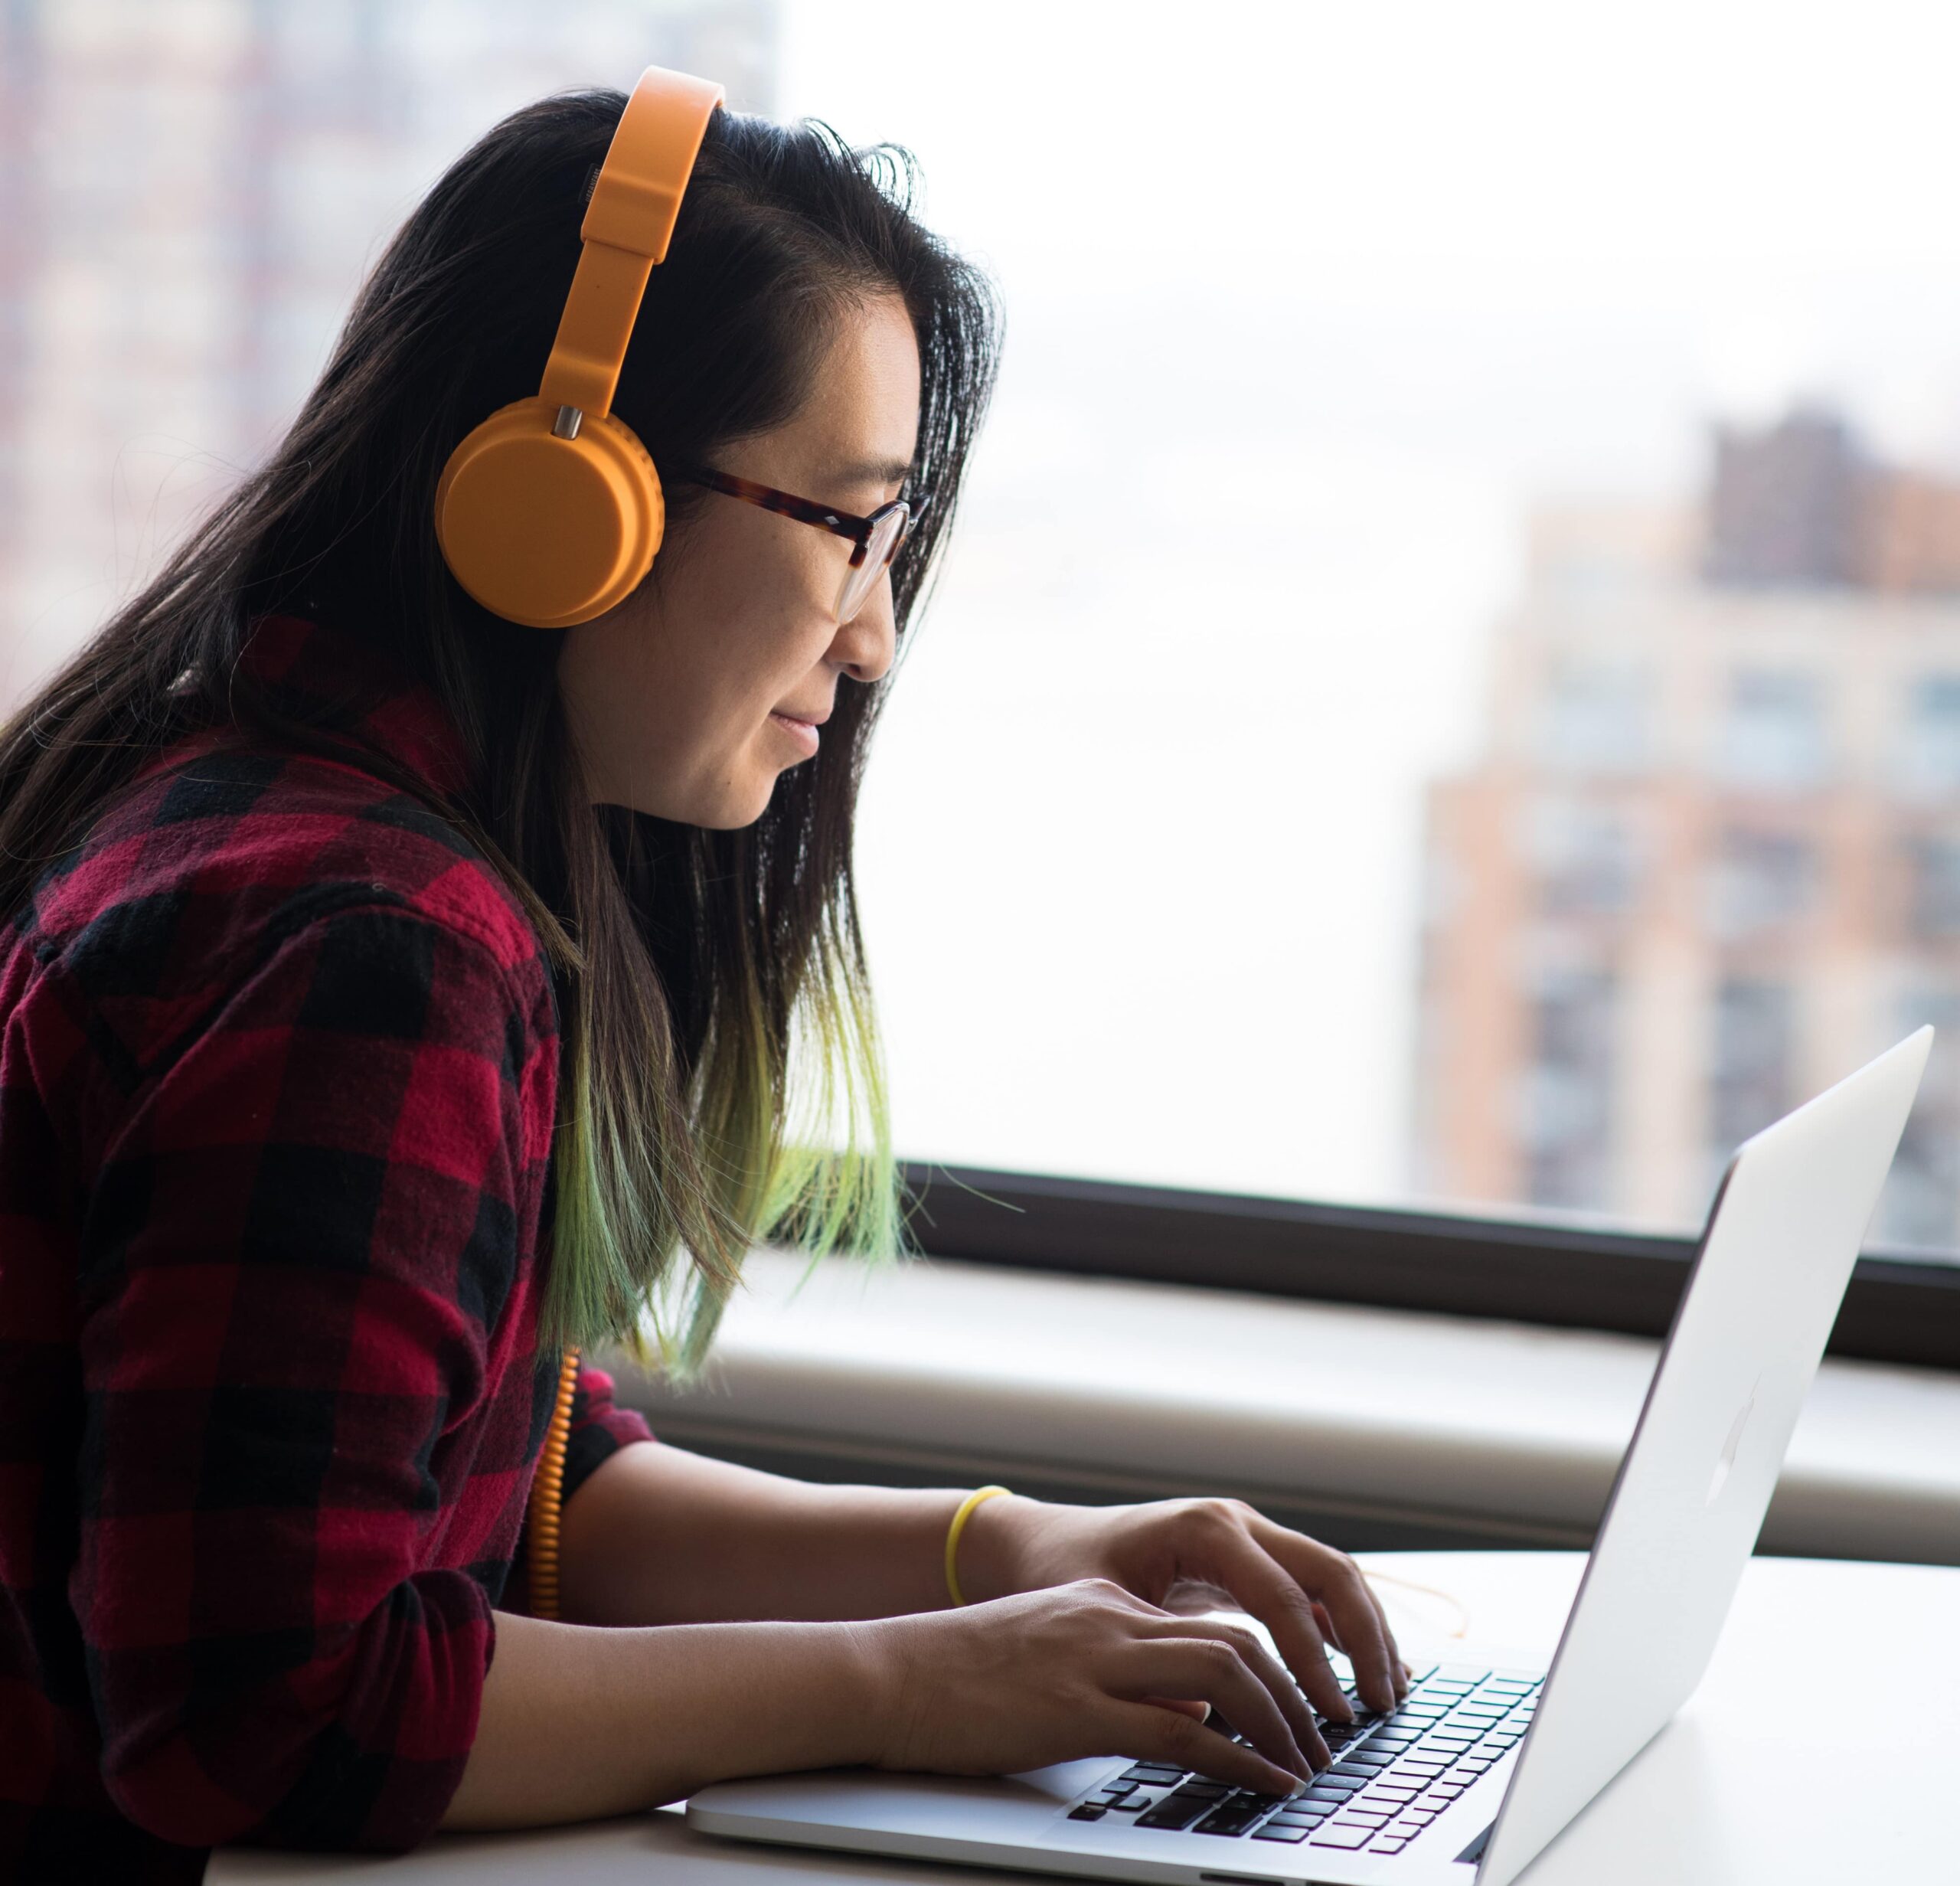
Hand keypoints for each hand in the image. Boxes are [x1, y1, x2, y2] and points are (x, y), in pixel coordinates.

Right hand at [864, 1578, 1321, 1794]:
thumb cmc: (954, 1676)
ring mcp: (1094, 1660)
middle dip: (1294, 1693)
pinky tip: (1266, 1783)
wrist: (885, 1673)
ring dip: (1280, 1722)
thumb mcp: (1048, 1655)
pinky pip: (1181, 1734)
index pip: (1210, 1622)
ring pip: (1224, 1673)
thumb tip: (1188, 1718)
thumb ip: (1118, 1674)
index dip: (1269, 1665)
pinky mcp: (1076, 1710)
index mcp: (1101, 1602)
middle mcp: (1108, 1619)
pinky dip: (1239, 1760)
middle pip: (1233, 1641)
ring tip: (1307, 1766)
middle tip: (1324, 1741)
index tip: (1301, 1706)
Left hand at [959, 1495, 1408, 1721]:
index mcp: (1205, 1529)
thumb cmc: (1065, 1570)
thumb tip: (1207, 1707)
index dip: (1315, 1660)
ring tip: (1389, 1692)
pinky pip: (1312, 1586)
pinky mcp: (1249, 1557)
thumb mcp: (1105, 1609)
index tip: (1334, 1714)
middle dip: (1365, 1638)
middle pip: (1329, 1571)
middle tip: (1382, 1705)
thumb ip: (1159, 1649)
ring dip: (1366, 1630)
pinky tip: (1362, 1671)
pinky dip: (1343, 1624)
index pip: (1283, 1597)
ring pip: (1332, 1575)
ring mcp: (1247, 1534)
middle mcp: (1236, 1522)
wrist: (1043, 1541)